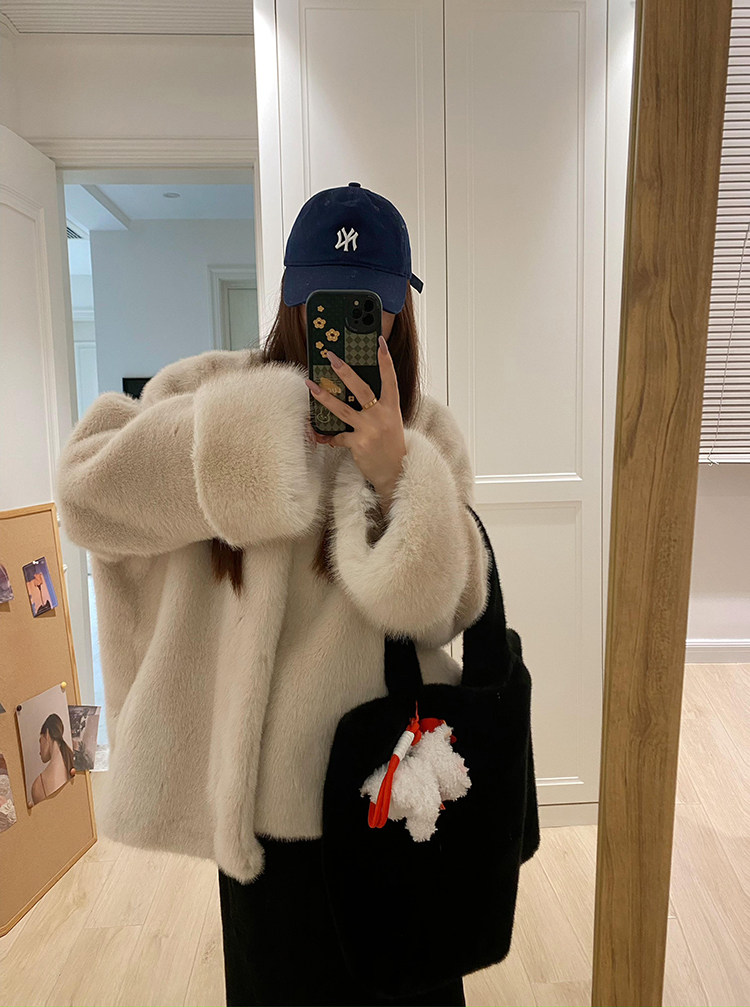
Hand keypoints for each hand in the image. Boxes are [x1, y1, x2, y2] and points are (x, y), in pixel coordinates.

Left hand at [305, 336, 405, 500]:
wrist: (395, 471)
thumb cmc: (390, 445)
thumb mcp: (390, 421)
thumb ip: (377, 407)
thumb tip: (353, 392)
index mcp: (391, 407)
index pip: (389, 379)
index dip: (385, 360)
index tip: (379, 342)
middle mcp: (381, 415)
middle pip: (360, 388)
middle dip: (344, 371)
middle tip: (331, 357)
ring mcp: (369, 429)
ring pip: (342, 409)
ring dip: (324, 397)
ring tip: (310, 385)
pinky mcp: (358, 443)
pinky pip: (337, 436)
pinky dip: (327, 436)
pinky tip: (319, 435)